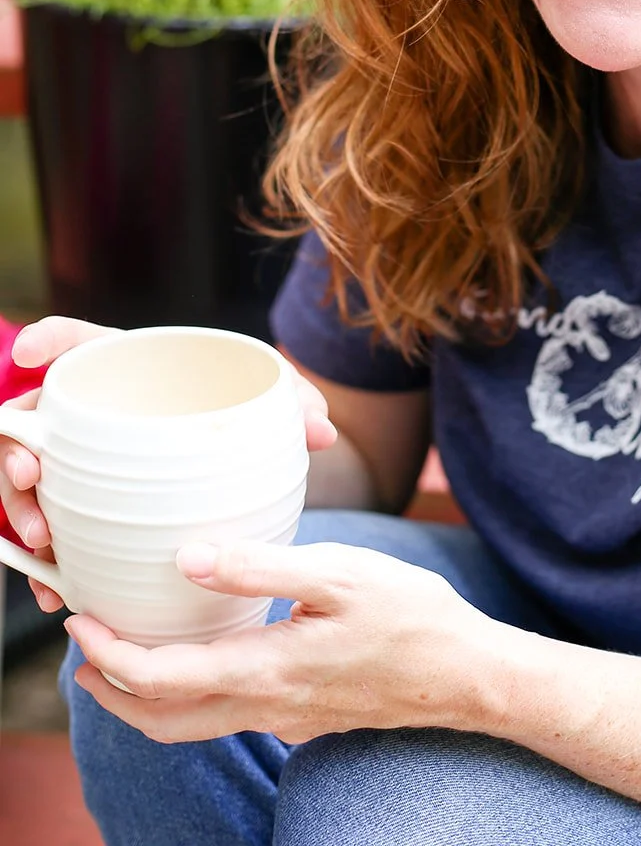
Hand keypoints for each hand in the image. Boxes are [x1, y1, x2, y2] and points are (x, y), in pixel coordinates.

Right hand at [1, 318, 336, 614]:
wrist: (241, 468)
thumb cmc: (247, 419)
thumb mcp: (274, 406)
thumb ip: (297, 407)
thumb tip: (320, 432)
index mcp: (133, 370)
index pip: (81, 342)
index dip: (51, 340)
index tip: (30, 351)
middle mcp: (92, 416)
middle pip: (33, 419)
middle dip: (17, 449)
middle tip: (30, 480)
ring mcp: (79, 466)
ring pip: (28, 480)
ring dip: (19, 511)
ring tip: (42, 543)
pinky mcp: (83, 512)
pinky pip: (50, 534)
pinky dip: (46, 565)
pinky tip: (54, 590)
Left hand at [66, 539, 491, 744]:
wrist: (467, 675)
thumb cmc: (411, 616)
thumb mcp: (340, 573)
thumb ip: (261, 565)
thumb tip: (188, 558)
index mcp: (265, 671)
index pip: (158, 680)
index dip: (108, 656)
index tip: (80, 621)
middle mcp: (265, 706)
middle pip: (162, 721)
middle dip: (110, 691)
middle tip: (83, 647)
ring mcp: (285, 718)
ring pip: (193, 725)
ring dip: (146, 697)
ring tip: (126, 652)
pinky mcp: (303, 714)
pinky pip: (227, 714)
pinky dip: (192, 692)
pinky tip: (206, 649)